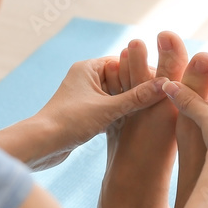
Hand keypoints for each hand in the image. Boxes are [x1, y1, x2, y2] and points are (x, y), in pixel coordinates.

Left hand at [33, 57, 168, 168]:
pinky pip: (110, 107)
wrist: (42, 145)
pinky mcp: (85, 111)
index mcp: (88, 67)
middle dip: (140, 87)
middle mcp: (86, 77)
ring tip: (153, 111)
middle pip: (122, 77)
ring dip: (132, 102)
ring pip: (117, 94)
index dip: (144, 72)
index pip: (125, 62)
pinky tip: (136, 122)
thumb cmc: (70, 122)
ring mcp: (85, 95)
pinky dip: (122, 113)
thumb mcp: (109, 108)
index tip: (164, 83)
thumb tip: (165, 84)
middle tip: (163, 97)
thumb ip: (138, 97)